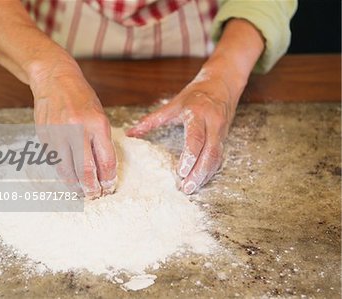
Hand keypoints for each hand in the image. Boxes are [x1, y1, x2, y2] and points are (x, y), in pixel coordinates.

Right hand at [30, 56, 116, 198]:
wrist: (55, 80)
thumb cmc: (81, 98)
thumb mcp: (99, 115)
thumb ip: (101, 141)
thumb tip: (103, 169)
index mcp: (97, 124)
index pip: (105, 160)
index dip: (108, 178)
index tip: (109, 187)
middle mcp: (78, 130)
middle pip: (85, 169)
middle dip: (92, 188)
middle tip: (95, 196)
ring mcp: (58, 133)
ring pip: (67, 170)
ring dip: (75, 185)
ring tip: (81, 192)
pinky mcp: (45, 136)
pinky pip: (55, 161)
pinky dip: (63, 173)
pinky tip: (69, 178)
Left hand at [126, 70, 237, 193]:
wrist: (222, 84)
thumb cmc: (195, 95)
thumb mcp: (172, 105)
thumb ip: (151, 120)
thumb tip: (130, 133)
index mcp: (198, 114)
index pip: (195, 139)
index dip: (189, 157)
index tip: (181, 172)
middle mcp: (213, 124)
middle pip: (209, 153)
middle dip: (198, 172)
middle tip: (187, 188)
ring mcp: (221, 132)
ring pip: (216, 158)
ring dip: (205, 175)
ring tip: (193, 188)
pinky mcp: (225, 138)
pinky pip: (220, 157)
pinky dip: (211, 170)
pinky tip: (202, 180)